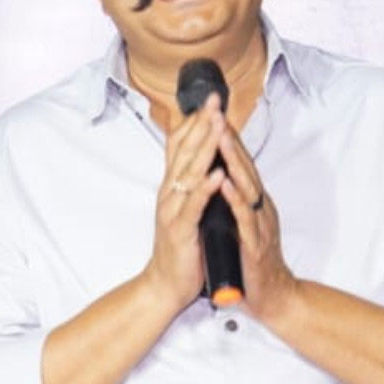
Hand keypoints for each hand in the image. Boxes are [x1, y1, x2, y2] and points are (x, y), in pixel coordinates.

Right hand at [145, 93, 227, 311]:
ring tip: (217, 125)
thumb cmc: (181, 247)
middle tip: (214, 101)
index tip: (210, 99)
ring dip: (204, 147)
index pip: (180, 145)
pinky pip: (194, 206)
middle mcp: (169, 193)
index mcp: (172, 186)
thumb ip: (191, 183)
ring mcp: (172, 210)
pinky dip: (206, 188)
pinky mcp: (180, 230)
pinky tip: (217, 173)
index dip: (194, 121)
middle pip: (184, 151)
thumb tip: (204, 158)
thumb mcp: (184, 208)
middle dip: (201, 124)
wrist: (165, 284)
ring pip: (189, 173)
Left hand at [216, 125, 298, 323]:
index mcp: (253, 203)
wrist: (273, 298)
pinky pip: (245, 220)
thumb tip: (224, 176)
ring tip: (221, 138)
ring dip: (234, 162)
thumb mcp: (243, 223)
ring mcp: (259, 225)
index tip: (213, 114)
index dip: (228, 139)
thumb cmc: (252, 260)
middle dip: (231, 141)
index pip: (240, 165)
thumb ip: (236, 200)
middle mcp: (259, 209)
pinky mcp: (255, 246)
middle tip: (217, 113)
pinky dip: (235, 200)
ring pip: (247, 188)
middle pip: (245, 169)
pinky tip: (225, 185)